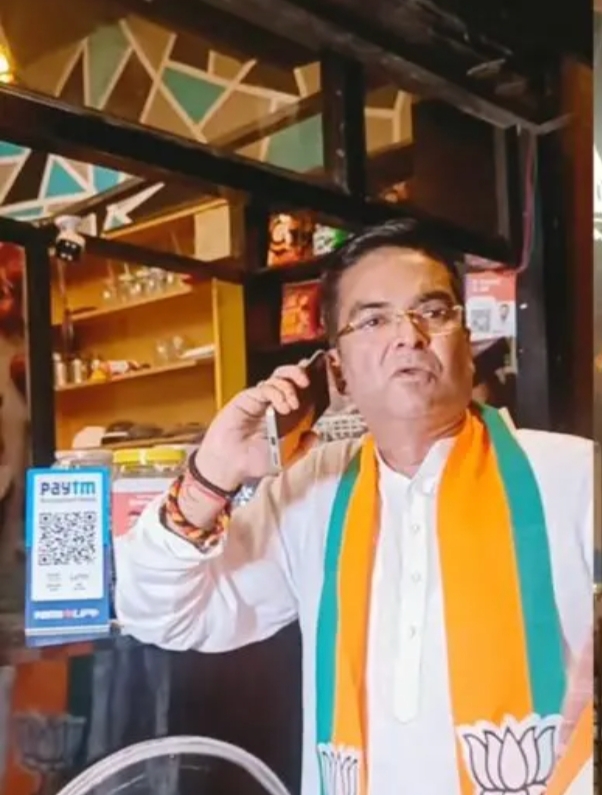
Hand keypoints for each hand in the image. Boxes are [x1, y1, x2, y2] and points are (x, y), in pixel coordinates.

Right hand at [195, 362, 313, 489]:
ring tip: (293, 403)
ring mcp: (260, 399)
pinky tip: (283, 406)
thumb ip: (302, 447)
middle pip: (289, 376)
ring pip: (277, 376)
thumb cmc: (252, 461)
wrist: (229, 465)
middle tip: (307, 383)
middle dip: (300, 373)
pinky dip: (277, 393)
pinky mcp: (247, 398)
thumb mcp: (285, 458)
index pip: (299, 391)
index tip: (321, 384)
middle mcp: (272, 403)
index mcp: (284, 415)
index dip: (310, 385)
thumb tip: (315, 434)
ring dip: (289, 384)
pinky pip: (265, 388)